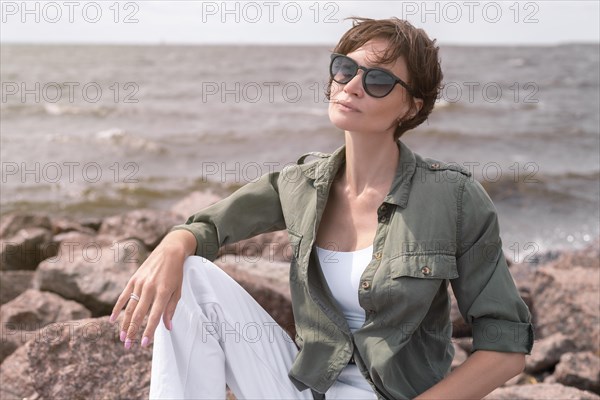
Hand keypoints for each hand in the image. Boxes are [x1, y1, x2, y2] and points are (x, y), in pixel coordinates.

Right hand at [110, 230, 195, 347]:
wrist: (170, 252)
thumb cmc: (176, 274)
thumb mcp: (178, 291)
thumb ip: (171, 309)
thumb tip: (167, 328)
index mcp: (163, 292)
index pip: (154, 316)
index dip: (149, 331)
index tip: (144, 344)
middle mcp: (150, 289)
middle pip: (139, 315)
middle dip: (132, 332)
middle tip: (128, 346)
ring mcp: (140, 284)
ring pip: (130, 308)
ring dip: (124, 324)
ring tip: (122, 338)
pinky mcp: (133, 280)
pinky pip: (123, 296)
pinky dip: (117, 308)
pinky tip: (113, 320)